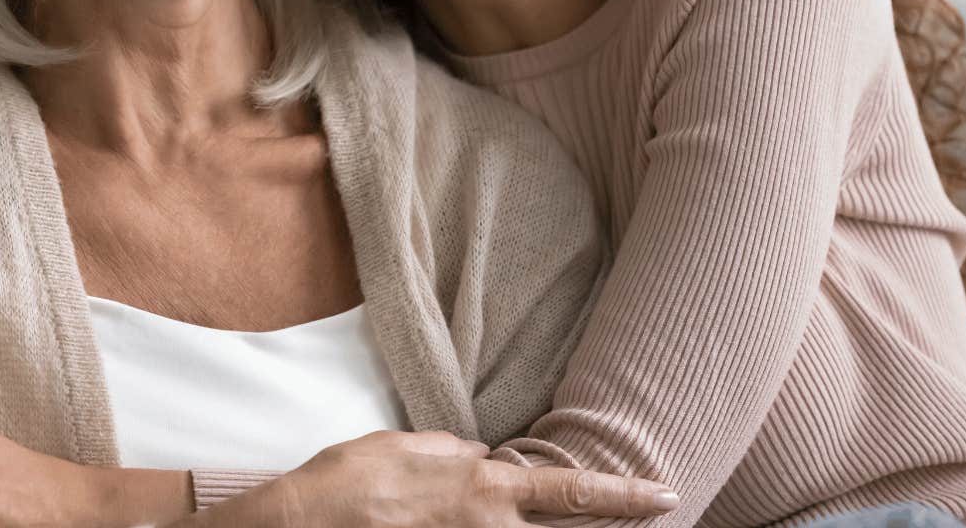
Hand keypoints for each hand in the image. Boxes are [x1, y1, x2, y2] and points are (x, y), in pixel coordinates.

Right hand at [249, 430, 678, 527]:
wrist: (300, 526)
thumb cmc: (350, 481)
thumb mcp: (409, 447)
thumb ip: (456, 456)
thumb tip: (480, 462)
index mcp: (484, 489)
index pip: (571, 493)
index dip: (623, 498)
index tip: (664, 497)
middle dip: (579, 523)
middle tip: (575, 509)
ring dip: (497, 520)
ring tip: (443, 503)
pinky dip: (457, 525)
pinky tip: (428, 516)